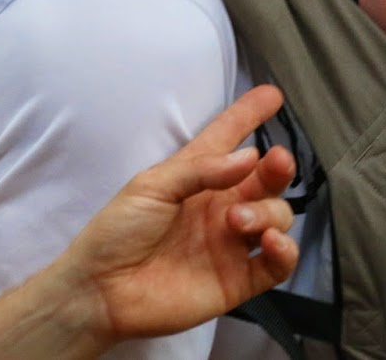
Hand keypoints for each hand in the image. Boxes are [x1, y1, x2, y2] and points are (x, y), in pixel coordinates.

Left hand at [57, 85, 299, 344]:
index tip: (272, 94)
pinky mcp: (239, 279)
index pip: (230, 138)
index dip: (250, 114)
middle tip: (276, 160)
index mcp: (199, 177)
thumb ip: (201, 169)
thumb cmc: (117, 232)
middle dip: (279, 166)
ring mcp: (232, 242)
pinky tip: (272, 242)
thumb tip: (249, 158)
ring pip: (277, 216)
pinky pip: (278, 264)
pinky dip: (285, 251)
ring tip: (238, 221)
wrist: (100, 291)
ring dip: (268, 212)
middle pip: (267, 179)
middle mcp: (222, 205)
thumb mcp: (151, 186)